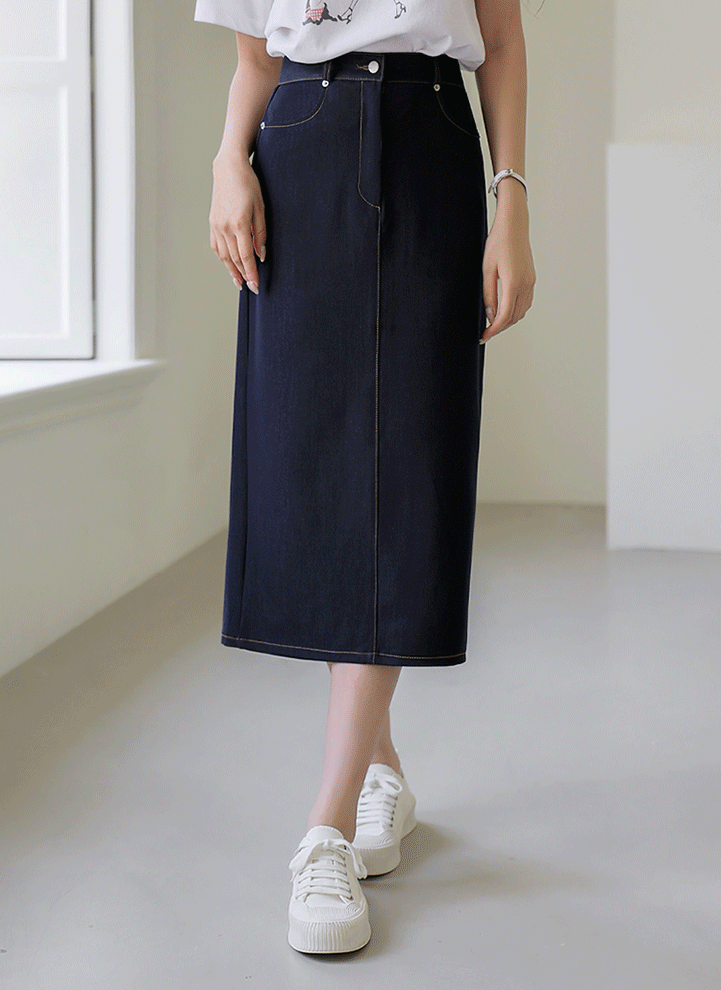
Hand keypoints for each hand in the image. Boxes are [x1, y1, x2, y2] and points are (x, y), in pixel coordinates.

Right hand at [209, 153, 266, 293]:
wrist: (229, 169)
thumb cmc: (249, 185)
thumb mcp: (261, 208)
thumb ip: (261, 234)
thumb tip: (261, 255)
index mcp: (240, 224)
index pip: (246, 257)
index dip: (252, 273)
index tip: (256, 285)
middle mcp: (225, 227)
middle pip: (234, 259)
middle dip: (244, 276)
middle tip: (251, 288)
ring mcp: (216, 226)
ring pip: (224, 255)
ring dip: (232, 270)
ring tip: (240, 282)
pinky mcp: (212, 223)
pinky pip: (216, 246)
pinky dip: (223, 258)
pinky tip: (229, 265)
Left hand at [481, 183, 535, 342]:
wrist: (514, 226)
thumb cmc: (498, 244)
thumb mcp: (487, 270)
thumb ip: (489, 294)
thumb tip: (491, 315)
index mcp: (513, 283)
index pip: (504, 316)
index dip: (494, 330)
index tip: (484, 336)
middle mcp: (525, 285)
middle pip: (514, 317)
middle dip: (500, 328)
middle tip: (486, 332)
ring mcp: (530, 282)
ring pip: (521, 312)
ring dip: (508, 321)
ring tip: (493, 324)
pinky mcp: (531, 279)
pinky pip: (526, 302)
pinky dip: (516, 311)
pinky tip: (505, 310)